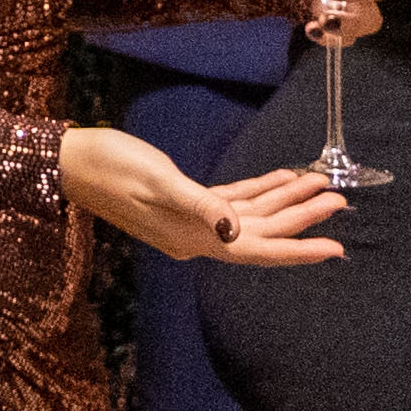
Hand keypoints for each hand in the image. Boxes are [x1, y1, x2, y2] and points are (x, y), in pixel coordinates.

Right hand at [61, 122, 347, 265]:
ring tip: (320, 183)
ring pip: (251, 215)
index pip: (258, 249)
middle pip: (262, 231)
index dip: (299, 249)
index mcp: (195, 238)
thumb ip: (201, 205)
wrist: (70, 161)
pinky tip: (280, 178)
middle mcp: (199, 236)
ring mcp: (192, 220)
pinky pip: (232, 201)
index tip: (337, 248)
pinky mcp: (184, 202)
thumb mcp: (158, 181)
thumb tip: (237, 230)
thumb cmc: (111, 166)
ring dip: (285, 200)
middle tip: (339, 199)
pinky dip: (258, 190)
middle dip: (302, 217)